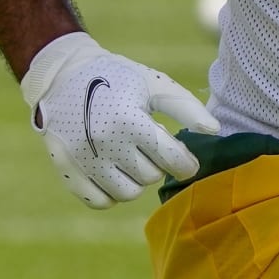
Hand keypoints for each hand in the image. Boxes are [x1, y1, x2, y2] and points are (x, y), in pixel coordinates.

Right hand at [20, 31, 218, 208]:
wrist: (64, 75)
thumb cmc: (118, 78)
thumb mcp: (154, 85)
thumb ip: (186, 107)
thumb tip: (214, 131)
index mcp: (129, 118)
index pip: (170, 158)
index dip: (185, 164)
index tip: (187, 162)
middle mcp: (105, 143)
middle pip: (150, 177)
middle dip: (156, 163)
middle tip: (146, 144)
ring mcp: (83, 160)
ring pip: (127, 193)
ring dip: (135, 179)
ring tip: (130, 156)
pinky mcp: (67, 171)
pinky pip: (100, 202)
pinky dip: (111, 192)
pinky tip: (113, 171)